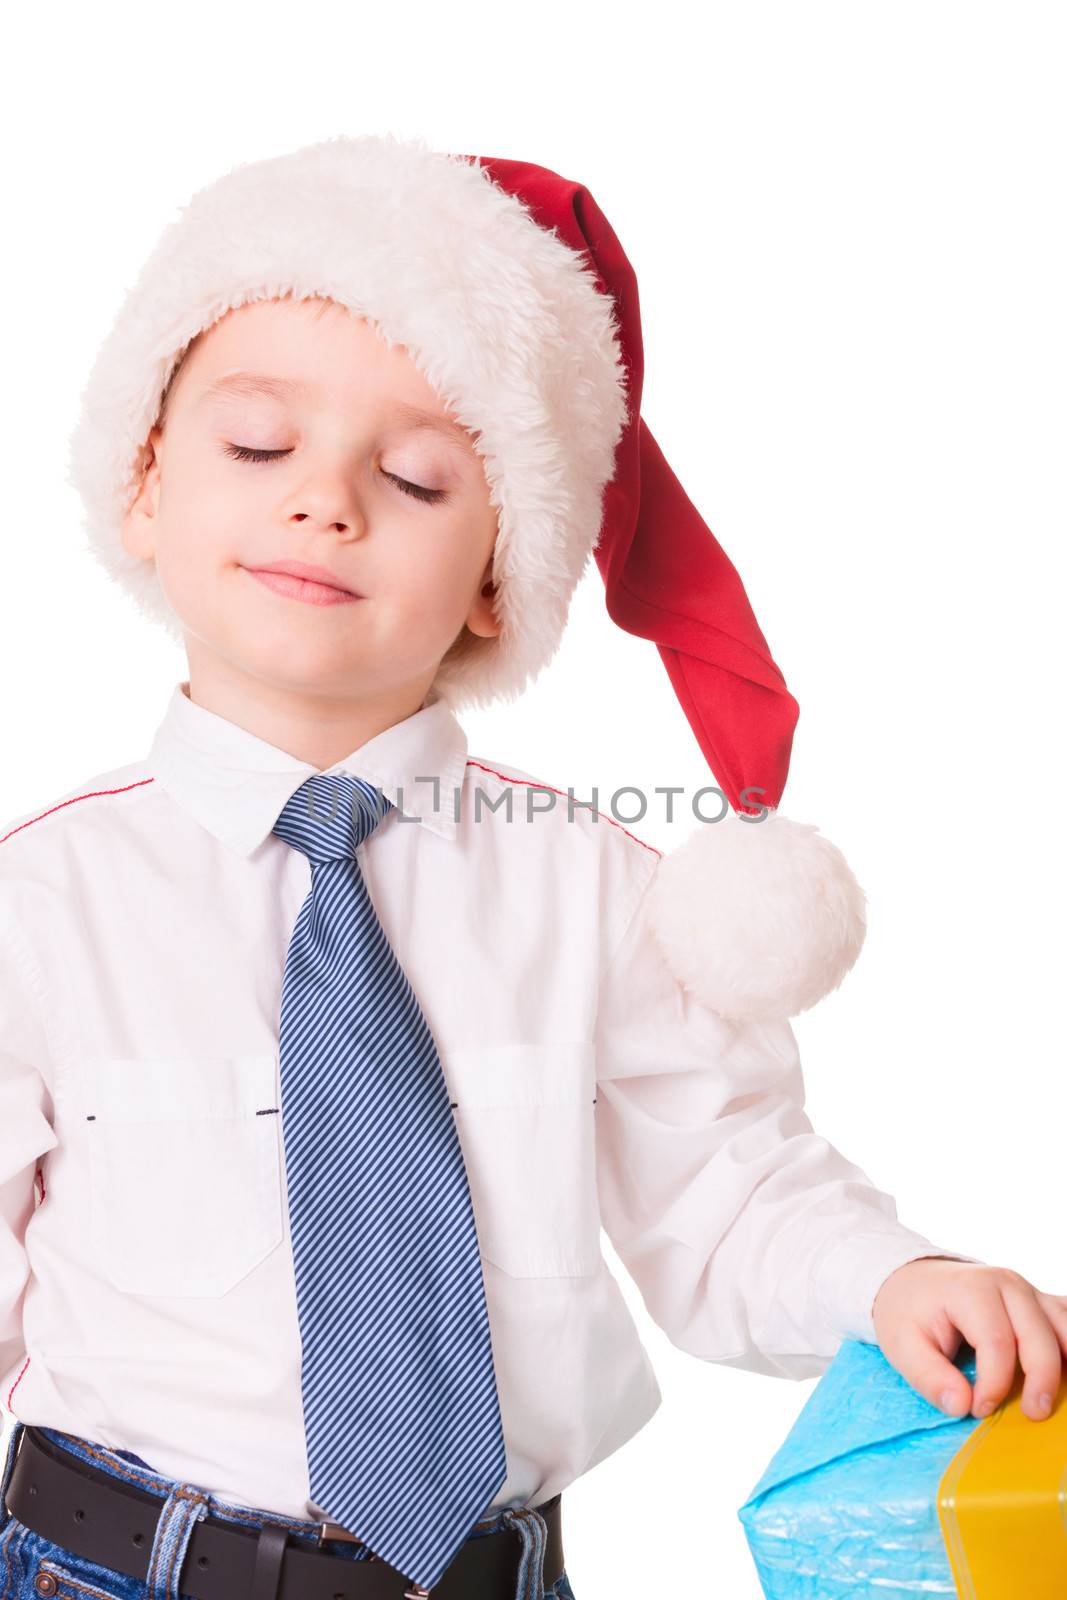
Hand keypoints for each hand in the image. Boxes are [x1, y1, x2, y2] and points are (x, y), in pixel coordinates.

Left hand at [871, 1257, 1066, 1421]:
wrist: (914, 1279)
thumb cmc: (909, 1312)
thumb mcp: (901, 1345)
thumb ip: (928, 1377)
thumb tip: (961, 1406)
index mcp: (971, 1290)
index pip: (996, 1342)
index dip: (994, 1384)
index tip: (979, 1409)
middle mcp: (1007, 1284)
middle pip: (1039, 1337)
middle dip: (1041, 1380)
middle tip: (1032, 1415)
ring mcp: (1028, 1290)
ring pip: (1064, 1327)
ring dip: (1065, 1364)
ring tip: (1055, 1399)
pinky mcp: (1038, 1300)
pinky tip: (1065, 1370)